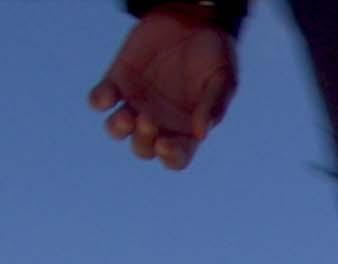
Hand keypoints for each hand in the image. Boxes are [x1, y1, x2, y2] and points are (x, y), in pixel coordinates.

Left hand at [89, 5, 238, 170]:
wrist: (192, 18)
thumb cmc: (215, 53)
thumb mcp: (224, 79)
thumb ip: (213, 106)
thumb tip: (201, 134)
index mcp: (187, 126)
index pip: (177, 157)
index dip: (171, 157)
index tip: (166, 145)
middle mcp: (160, 119)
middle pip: (143, 149)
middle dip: (143, 140)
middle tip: (148, 119)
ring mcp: (136, 101)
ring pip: (117, 130)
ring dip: (118, 128)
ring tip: (127, 114)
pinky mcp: (118, 80)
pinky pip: (100, 99)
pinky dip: (99, 100)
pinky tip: (107, 94)